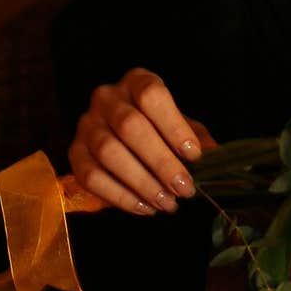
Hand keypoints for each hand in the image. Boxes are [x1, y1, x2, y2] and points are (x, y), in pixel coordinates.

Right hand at [68, 68, 216, 215]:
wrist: (120, 136)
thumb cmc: (158, 127)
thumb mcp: (181, 125)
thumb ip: (197, 138)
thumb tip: (215, 157)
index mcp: (136, 82)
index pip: (151, 95)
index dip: (173, 124)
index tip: (194, 155)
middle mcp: (106, 98)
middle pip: (130, 126)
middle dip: (161, 162)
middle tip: (185, 189)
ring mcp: (86, 125)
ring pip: (109, 152)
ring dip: (142, 183)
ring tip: (168, 203)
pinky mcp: (74, 153)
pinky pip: (91, 177)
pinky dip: (120, 197)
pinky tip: (145, 208)